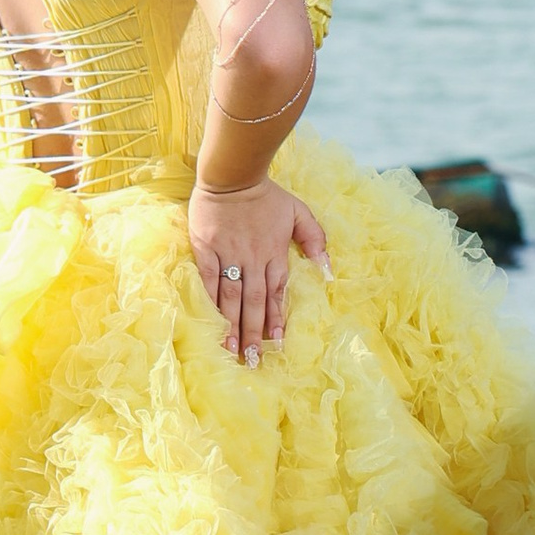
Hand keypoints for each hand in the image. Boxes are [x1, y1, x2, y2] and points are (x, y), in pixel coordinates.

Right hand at [187, 178, 328, 364]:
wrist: (233, 174)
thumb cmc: (266, 195)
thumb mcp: (298, 212)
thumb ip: (315, 240)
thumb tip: (328, 271)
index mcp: (275, 254)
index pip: (277, 294)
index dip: (277, 320)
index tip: (277, 344)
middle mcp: (254, 260)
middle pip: (255, 303)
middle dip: (255, 333)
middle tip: (253, 360)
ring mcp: (229, 256)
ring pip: (232, 297)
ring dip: (233, 325)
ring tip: (233, 351)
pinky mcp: (206, 249)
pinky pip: (209, 281)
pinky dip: (211, 302)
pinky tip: (212, 321)